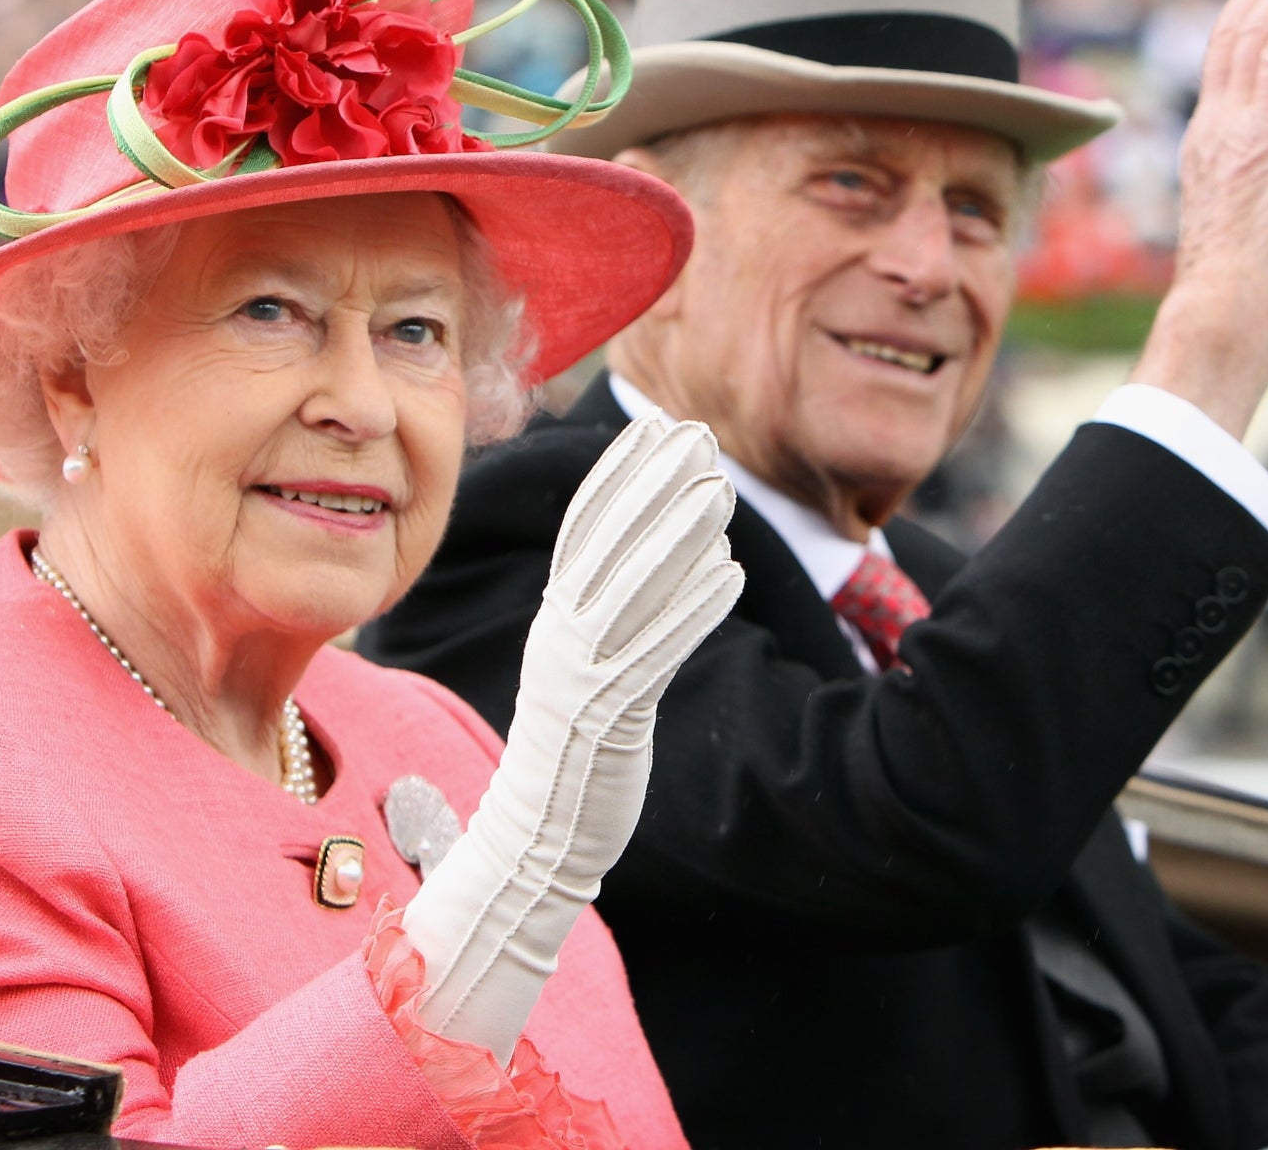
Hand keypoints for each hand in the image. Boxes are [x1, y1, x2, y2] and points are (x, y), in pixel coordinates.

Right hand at [401, 415, 741, 1062]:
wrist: (535, 839)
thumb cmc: (573, 750)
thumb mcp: (583, 668)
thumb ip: (608, 613)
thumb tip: (653, 552)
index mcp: (554, 621)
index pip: (581, 530)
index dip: (617, 474)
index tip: (653, 428)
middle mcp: (560, 638)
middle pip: (607, 545)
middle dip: (653, 484)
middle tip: (698, 436)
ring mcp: (581, 676)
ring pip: (632, 590)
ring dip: (678, 535)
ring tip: (721, 490)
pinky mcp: (609, 717)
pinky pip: (655, 653)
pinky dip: (691, 610)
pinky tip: (732, 576)